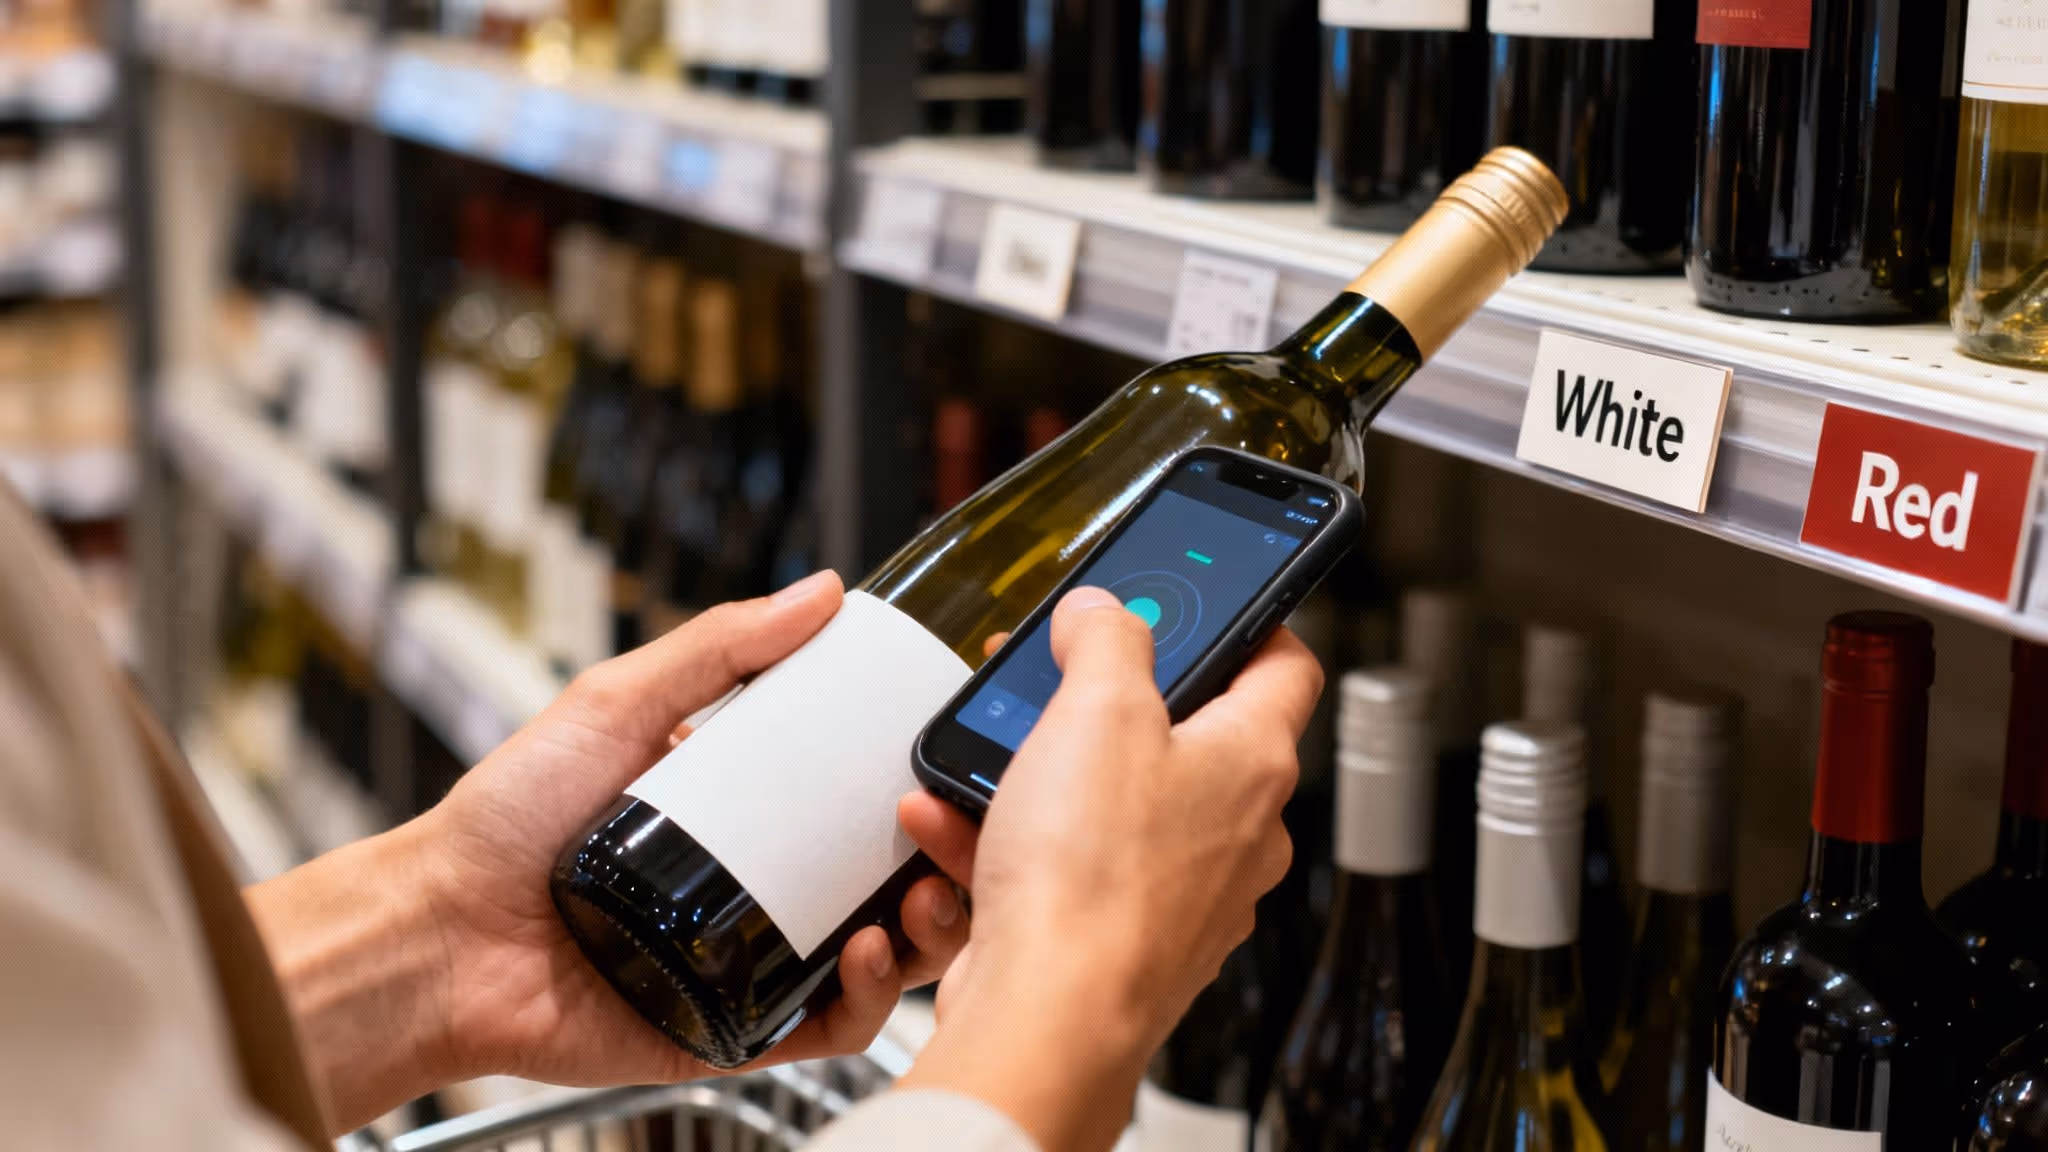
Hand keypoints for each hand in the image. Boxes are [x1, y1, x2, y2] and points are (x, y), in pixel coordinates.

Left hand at [248, 572, 970, 1131]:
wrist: (438, 932)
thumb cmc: (505, 821)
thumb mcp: (618, 703)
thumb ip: (717, 647)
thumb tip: (821, 592)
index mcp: (746, 812)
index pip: (861, 798)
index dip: (921, 788)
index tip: (951, 764)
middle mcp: (759, 887)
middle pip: (888, 880)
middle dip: (943, 865)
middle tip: (944, 837)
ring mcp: (750, 961)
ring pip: (876, 958)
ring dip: (923, 934)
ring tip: (918, 905)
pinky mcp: (732, 1030)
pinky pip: (822, 1028)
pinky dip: (863, 1004)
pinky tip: (865, 961)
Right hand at [896, 587, 1322, 1150]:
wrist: (1048, 1017)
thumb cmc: (1093, 878)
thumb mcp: (1096, 710)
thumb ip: (1106, 640)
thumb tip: (1105, 611)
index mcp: (1253, 763)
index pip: (1284, 666)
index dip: (1248, 620)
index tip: (1205, 602)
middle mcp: (1235, 833)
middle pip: (1182, 733)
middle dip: (1102, 700)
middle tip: (1054, 678)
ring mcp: (1181, 893)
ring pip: (1111, 803)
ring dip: (1037, 772)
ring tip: (981, 756)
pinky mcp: (1120, 938)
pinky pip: (1066, 866)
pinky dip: (1009, 841)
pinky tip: (952, 826)